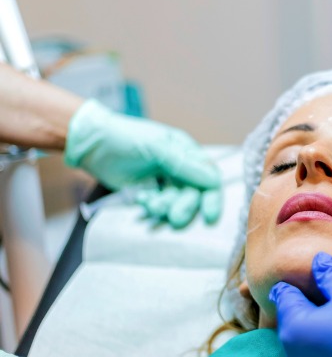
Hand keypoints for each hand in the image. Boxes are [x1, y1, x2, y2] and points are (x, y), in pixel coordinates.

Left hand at [64, 100, 221, 227]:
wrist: (92, 144)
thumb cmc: (127, 138)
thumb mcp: (158, 147)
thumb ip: (185, 165)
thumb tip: (214, 180)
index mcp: (187, 153)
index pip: (209, 178)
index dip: (211, 198)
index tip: (209, 217)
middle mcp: (180, 168)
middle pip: (193, 195)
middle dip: (184, 206)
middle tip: (173, 217)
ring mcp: (164, 182)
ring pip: (176, 203)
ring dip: (165, 207)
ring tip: (148, 203)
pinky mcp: (149, 193)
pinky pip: (159, 206)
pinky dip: (152, 207)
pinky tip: (140, 199)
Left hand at [269, 252, 331, 356]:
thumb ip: (330, 276)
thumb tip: (318, 262)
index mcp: (295, 328)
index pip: (284, 299)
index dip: (290, 286)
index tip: (293, 280)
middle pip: (293, 325)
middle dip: (305, 310)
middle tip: (321, 297)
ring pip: (307, 347)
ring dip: (316, 333)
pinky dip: (328, 351)